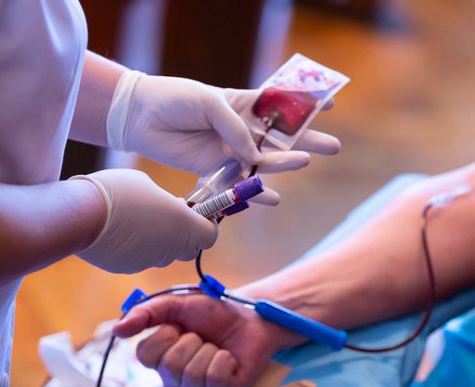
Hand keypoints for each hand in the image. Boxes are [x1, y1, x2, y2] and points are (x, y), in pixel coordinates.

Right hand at [73, 169, 216, 273]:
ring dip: (158, 239)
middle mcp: (170, 249)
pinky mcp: (127, 268)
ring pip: (163, 253)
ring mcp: (149, 261)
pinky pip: (140, 258)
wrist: (80, 216)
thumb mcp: (147, 184)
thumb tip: (163, 207)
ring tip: (136, 218)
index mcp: (183, 226)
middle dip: (183, 233)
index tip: (193, 210)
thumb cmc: (118, 192)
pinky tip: (118, 230)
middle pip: (188, 248)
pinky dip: (136, 247)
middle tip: (167, 212)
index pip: (209, 234)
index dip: (205, 222)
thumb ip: (164, 200)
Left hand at [107, 71, 340, 176]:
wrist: (141, 117)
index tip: (331, 104)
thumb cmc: (175, 99)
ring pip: (264, 160)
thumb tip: (255, 155)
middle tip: (333, 147)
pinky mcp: (215, 170)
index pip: (280, 104)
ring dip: (285, 163)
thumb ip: (235, 129)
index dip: (304, 105)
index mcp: (243, 103)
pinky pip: (240, 183)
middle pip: (281, 136)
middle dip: (307, 139)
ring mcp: (230, 151)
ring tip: (305, 162)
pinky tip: (273, 199)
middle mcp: (241, 129)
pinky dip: (255, 193)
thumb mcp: (209, 103)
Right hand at [112, 294, 293, 386]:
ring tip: (217, 346)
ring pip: (192, 376)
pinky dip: (224, 362)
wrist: (250, 317)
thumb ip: (146, 313)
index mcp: (160, 356)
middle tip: (202, 336)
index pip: (144, 355)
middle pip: (169, 367)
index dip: (164, 336)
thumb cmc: (214, 312)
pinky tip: (229, 357)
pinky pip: (215, 382)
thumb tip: (117, 330)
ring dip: (209, 351)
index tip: (179, 326)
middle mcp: (175, 377)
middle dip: (191, 342)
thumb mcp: (177, 304)